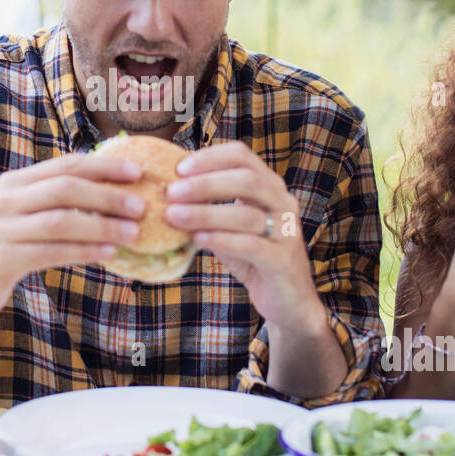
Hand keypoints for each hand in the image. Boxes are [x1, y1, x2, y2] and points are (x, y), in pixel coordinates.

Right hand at [0, 153, 146, 324]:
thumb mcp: (21, 218)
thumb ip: (53, 204)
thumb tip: (109, 196)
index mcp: (14, 183)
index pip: (65, 165)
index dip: (104, 166)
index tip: (138, 171)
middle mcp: (5, 200)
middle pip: (65, 188)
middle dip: (107, 194)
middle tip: (142, 205)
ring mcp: (0, 229)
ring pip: (60, 220)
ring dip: (101, 225)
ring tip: (134, 232)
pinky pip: (49, 252)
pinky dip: (82, 252)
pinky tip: (108, 255)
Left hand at [163, 140, 319, 330]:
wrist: (287, 300)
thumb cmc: (252, 257)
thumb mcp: (229, 226)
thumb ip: (208, 208)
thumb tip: (167, 192)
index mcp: (269, 186)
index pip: (242, 155)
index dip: (209, 157)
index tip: (178, 169)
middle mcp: (283, 202)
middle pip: (247, 179)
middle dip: (205, 183)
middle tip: (171, 192)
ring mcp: (287, 231)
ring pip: (246, 214)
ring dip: (205, 213)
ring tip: (173, 216)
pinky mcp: (284, 261)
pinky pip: (251, 245)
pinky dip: (221, 239)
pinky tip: (197, 239)